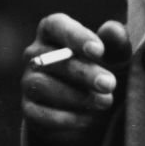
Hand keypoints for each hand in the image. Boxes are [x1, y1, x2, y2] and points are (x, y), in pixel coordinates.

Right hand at [21, 13, 130, 145]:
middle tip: (109, 84)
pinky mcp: (29, 109)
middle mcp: (35, 54)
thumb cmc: (103, 68)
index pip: (56, 25)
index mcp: (52, 31)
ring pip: (42, 85)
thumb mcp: (115, 55)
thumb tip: (113, 30)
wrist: (92, 106)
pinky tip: (88, 119)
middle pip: (51, 57)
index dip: (76, 37)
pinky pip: (39, 114)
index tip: (99, 51)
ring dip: (75, 96)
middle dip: (82, 72)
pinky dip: (64, 118)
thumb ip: (116, 41)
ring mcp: (28, 81)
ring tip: (104, 102)